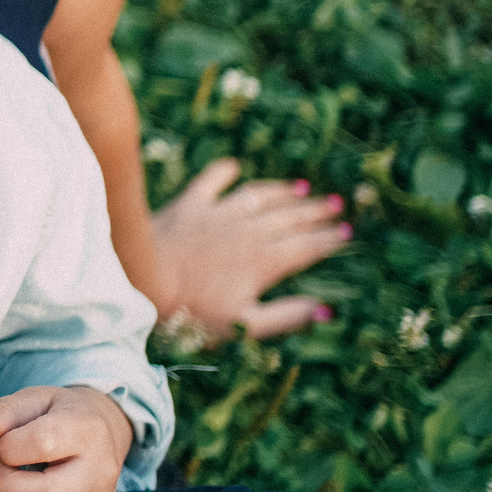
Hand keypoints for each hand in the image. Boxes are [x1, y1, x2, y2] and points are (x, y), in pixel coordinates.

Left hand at [153, 160, 348, 339]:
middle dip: (316, 212)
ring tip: (302, 188)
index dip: (330, 240)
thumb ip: (286, 316)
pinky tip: (234, 166)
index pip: (308, 246)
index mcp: (265, 260)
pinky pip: (211, 181)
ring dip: (283, 191)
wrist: (142, 279)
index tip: (348, 233)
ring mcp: (219, 214)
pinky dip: (225, 172)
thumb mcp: (244, 325)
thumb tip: (325, 310)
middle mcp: (248, 231)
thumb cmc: (192, 311)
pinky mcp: (189, 204)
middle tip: (336, 206)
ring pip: (260, 196)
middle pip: (291, 217)